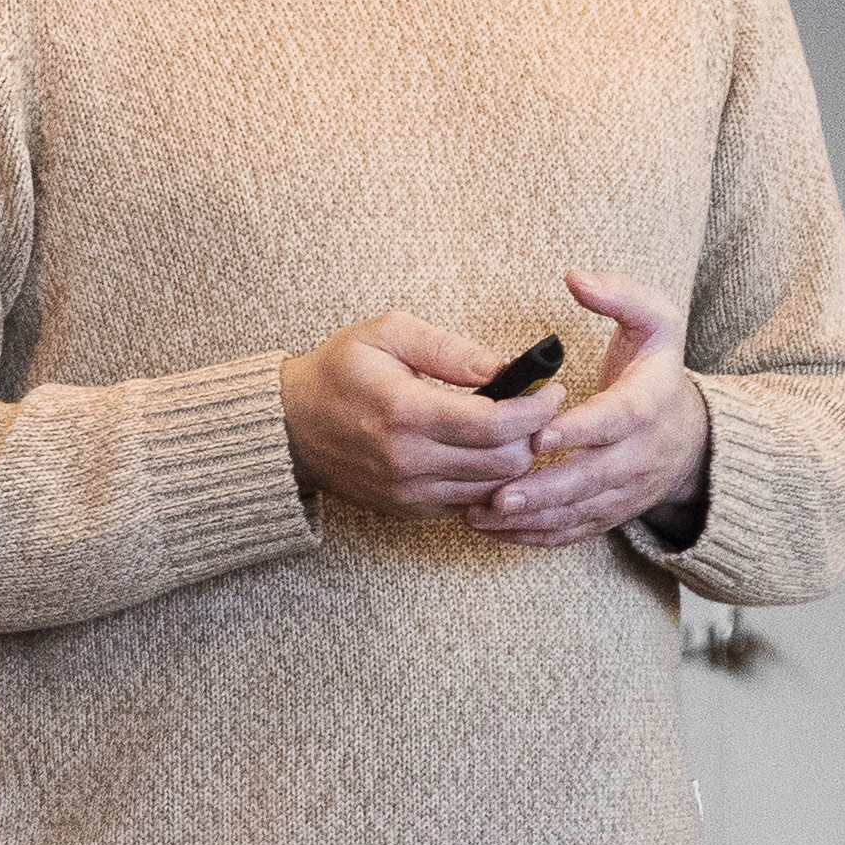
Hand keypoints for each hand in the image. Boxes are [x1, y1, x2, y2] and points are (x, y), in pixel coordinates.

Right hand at [280, 308, 550, 520]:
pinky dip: (487, 481)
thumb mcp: (388, 334)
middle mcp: (408, 461)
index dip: (537, 410)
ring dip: (514, 461)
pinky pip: (470, 503)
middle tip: (538, 410)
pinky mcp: (410, 511)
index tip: (552, 391)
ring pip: (494, 490)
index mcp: (405, 412)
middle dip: (533, 436)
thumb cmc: (340, 371)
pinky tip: (485, 453)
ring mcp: (409, 492)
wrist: (292, 426)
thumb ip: (449, 349)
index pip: (496, 425)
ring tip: (515, 430)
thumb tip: (505, 368)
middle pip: (504, 464)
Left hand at [466, 276, 706, 547]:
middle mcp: (638, 456)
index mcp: (646, 407)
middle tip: (497, 494)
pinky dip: (534, 536)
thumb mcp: (657, 323)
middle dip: (543, 490)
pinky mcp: (609, 514)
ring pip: (577, 512)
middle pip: (590, 478)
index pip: (614, 421)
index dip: (580, 430)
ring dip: (530, 519)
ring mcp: (624, 491)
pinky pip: (572, 532)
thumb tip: (576, 278)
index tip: (540, 434)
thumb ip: (621, 295)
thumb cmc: (657, 374)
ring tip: (481, 514)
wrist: (691, 438)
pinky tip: (494, 529)